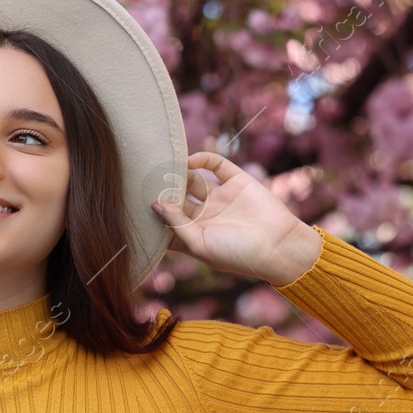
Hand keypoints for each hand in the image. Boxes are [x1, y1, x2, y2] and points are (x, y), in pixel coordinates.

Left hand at [151, 152, 321, 285]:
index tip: (134, 204)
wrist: (278, 246)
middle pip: (177, 198)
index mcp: (195, 235)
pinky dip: (201, 159)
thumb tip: (156, 204)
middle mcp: (206, 215)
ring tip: (163, 167)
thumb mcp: (200, 245)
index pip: (167, 221)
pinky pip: (215, 165)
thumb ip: (177, 224)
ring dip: (178, 173)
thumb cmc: (237, 254)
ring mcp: (221, 197)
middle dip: (163, 189)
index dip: (154, 213)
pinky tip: (187, 161)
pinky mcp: (237, 181)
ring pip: (193, 180)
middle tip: (144, 179)